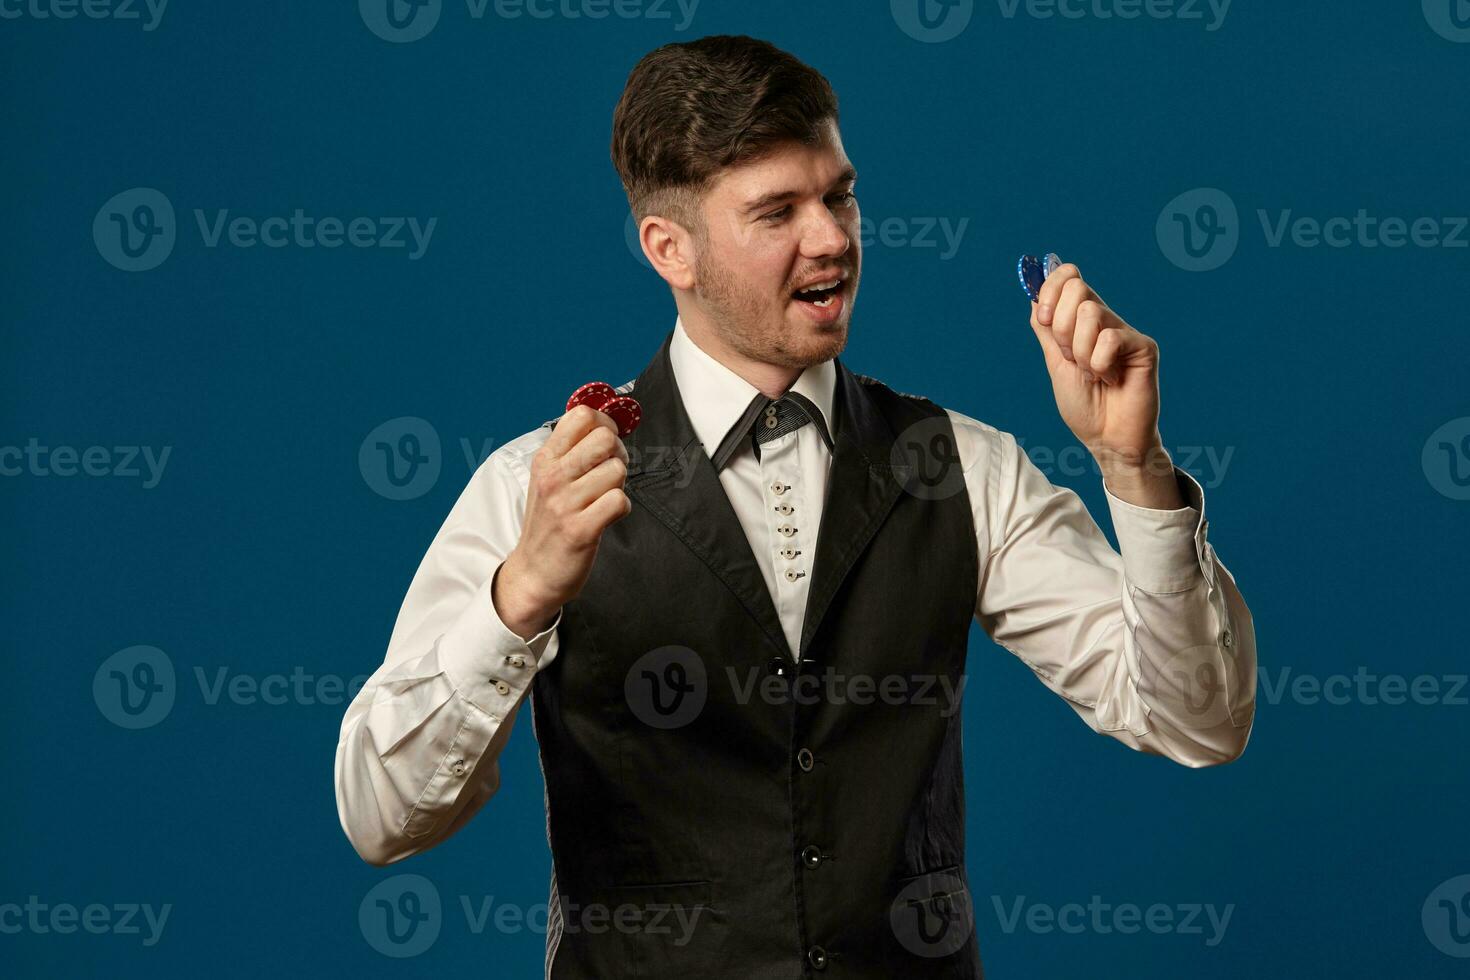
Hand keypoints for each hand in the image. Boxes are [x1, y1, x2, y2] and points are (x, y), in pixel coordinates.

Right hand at [493, 406, 631, 638]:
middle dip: (618, 453)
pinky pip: (619, 501)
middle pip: (605, 438)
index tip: (606, 441)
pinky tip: (606, 516)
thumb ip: (572, 451)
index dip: (605, 423)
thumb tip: (607, 423)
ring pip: (617, 470)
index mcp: (545, 459)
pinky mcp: (581, 529)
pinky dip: (621, 509)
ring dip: (618, 485)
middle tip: (609, 472)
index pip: (581, 416)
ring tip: (602, 498)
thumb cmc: (548, 522)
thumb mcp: (548, 479)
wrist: (534, 572)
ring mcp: (565, 503)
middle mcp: (553, 477)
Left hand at [1028, 259, 1181, 507]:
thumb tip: (1034, 296)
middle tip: (1072, 359)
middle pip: (1076, 288)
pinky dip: (1099, 365)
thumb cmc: (1085, 406)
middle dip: (1061, 328)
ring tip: (1093, 374)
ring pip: (1089, 313)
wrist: (1106, 439)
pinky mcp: (1143, 346)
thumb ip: (1047, 330)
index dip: (1050, 288)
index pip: (1068, 277)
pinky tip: (1111, 380)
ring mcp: (1124, 331)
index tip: (1044, 317)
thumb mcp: (1055, 363)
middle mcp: (1105, 320)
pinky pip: (1109, 339)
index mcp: (1082, 321)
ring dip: (1080, 352)